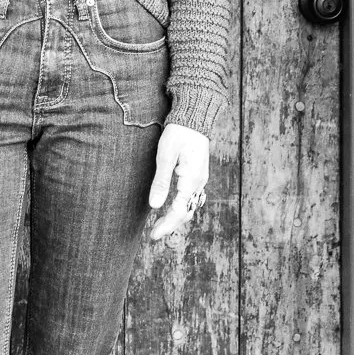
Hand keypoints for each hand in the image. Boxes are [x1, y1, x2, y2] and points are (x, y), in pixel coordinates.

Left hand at [147, 122, 209, 242]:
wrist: (194, 119)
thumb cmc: (178, 134)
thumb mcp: (165, 156)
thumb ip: (161, 182)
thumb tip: (155, 206)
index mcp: (191, 180)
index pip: (179, 211)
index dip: (166, 225)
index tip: (153, 236)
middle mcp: (199, 182)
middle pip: (186, 212)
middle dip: (170, 225)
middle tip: (153, 234)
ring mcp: (200, 179)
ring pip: (190, 206)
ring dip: (176, 218)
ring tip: (159, 225)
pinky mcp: (197, 175)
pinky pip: (191, 198)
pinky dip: (181, 208)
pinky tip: (170, 208)